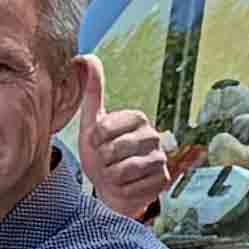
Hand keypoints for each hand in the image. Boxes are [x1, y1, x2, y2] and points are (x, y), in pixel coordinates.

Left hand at [79, 103, 175, 224]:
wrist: (111, 186)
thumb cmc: (102, 152)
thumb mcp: (92, 122)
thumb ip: (91, 92)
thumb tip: (86, 57)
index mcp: (137, 118)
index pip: (104, 128)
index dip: (93, 141)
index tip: (97, 144)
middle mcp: (153, 136)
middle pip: (113, 150)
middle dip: (101, 161)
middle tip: (105, 162)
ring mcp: (160, 159)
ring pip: (123, 171)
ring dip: (110, 177)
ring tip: (112, 174)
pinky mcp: (162, 181)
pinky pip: (130, 189)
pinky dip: (120, 191)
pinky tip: (123, 186)